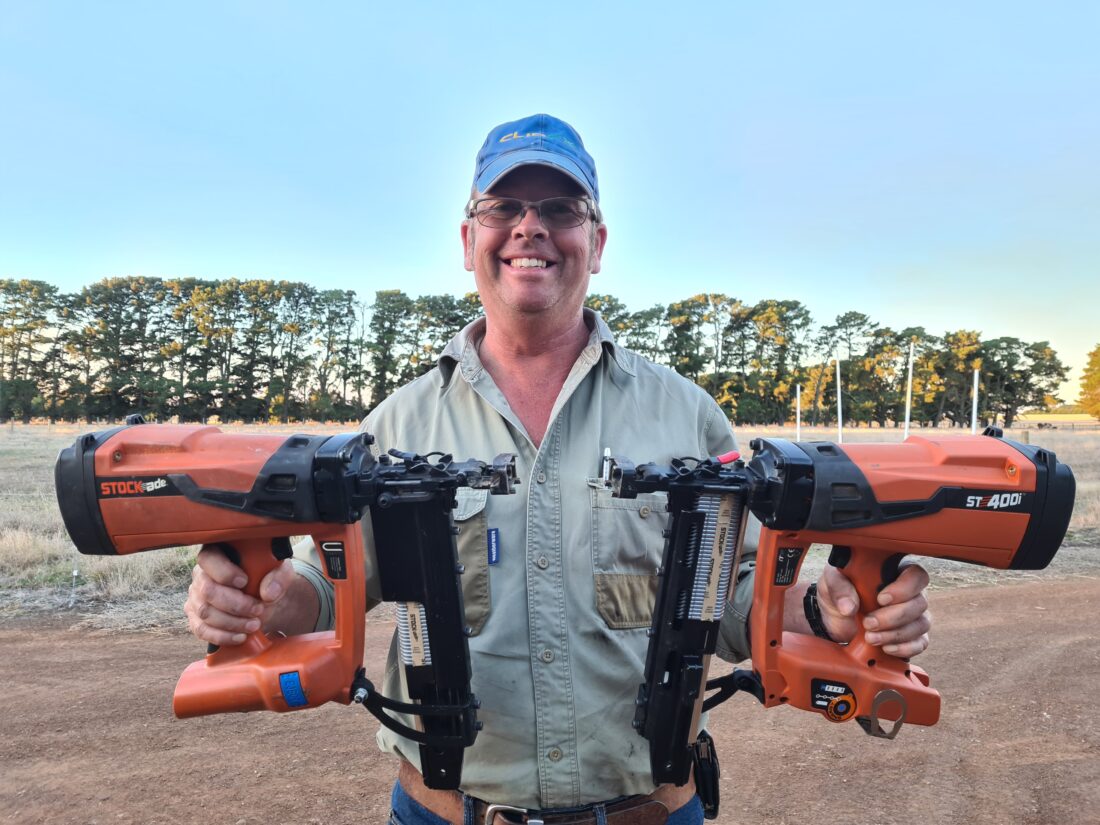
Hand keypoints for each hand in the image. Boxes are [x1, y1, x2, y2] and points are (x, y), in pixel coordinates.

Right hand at [183, 545, 297, 646]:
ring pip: (205, 613)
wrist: (264, 600)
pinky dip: (223, 636)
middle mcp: (200, 575)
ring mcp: (196, 598)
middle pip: (207, 591)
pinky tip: (241, 636)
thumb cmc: (267, 579)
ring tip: (254, 624)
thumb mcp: (279, 571)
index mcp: (217, 554)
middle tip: (258, 610)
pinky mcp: (196, 619)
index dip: (225, 572)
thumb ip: (278, 577)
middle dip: (235, 605)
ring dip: (233, 622)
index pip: (209, 559)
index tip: (245, 582)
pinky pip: (202, 631)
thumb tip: (268, 593)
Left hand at [816, 563, 931, 657]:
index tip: (881, 599)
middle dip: (893, 618)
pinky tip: (886, 648)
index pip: (915, 575)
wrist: (834, 617)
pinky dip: (905, 648)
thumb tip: (848, 607)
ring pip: (921, 625)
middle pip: (919, 604)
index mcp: (894, 571)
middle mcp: (910, 592)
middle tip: (868, 623)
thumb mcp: (832, 582)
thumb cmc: (839, 591)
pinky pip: (921, 643)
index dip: (904, 588)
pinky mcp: (912, 635)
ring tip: (870, 637)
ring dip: (895, 634)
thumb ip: (839, 588)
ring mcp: (913, 614)